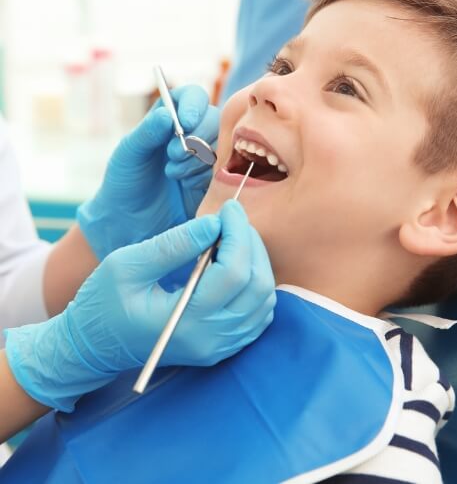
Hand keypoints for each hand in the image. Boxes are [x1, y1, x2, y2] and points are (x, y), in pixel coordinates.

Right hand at [5, 201, 275, 411]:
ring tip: (233, 237)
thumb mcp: (126, 265)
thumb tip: (214, 224)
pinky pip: (258, 314)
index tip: (228, 208)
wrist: (93, 346)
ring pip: (264, 300)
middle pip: (257, 286)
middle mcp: (209, 340)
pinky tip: (235, 263)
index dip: (238, 234)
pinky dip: (256, 283)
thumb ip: (172, 245)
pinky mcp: (221, 347)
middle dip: (250, 243)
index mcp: (184, 322)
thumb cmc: (102, 303)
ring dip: (256, 262)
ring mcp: (218, 347)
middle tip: (232, 219)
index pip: (233, 274)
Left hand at [77, 85, 219, 260]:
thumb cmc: (124, 184)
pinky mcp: (214, 181)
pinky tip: (186, 185)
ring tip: (173, 174)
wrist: (129, 224)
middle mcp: (191, 134)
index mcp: (169, 119)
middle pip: (214, 119)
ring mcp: (205, 158)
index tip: (185, 122)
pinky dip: (205, 175)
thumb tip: (166, 113)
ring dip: (198, 158)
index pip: (192, 97)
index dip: (194, 105)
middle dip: (196, 136)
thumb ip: (146, 133)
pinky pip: (224, 170)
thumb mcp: (128, 155)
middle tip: (172, 155)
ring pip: (222, 144)